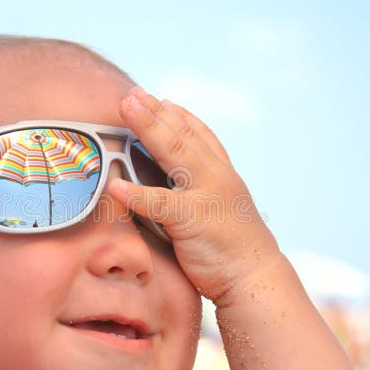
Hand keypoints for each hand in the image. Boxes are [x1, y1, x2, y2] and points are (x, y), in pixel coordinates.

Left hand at [108, 87, 279, 302]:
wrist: (255, 277)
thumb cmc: (232, 249)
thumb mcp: (219, 211)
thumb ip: (199, 194)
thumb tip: (172, 187)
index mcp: (222, 174)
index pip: (200, 135)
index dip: (180, 115)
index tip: (161, 99)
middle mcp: (216, 176)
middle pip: (181, 135)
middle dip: (155, 111)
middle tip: (132, 93)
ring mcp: (206, 194)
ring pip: (173, 152)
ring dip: (147, 127)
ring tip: (125, 108)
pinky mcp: (193, 219)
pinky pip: (159, 202)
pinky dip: (136, 193)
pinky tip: (115, 185)